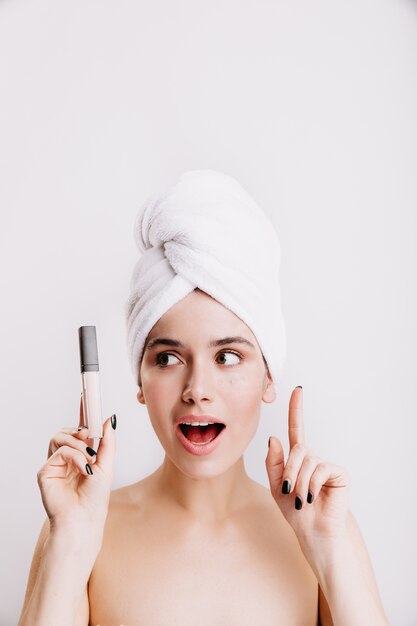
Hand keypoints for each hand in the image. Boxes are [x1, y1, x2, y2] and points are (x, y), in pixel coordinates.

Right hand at [37, 395, 115, 534]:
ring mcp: (54, 463)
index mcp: (81, 455)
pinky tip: (84, 467)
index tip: (86, 396)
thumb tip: (109, 419)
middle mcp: (66, 457)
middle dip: (80, 428)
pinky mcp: (45, 471)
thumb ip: (107, 441)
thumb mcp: (107, 464)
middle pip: (68, 430)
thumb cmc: (95, 497)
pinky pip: (60, 451)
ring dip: (78, 443)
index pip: (79, 429)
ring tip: (89, 456)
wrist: (84, 517)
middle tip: (90, 435)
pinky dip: (75, 456)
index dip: (82, 412)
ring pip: (60, 436)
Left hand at [265, 386, 349, 547]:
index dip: (296, 409)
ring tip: (301, 500)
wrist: (313, 533)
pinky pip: (319, 469)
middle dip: (288, 472)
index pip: (296, 429)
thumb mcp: (276, 487)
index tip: (297, 390)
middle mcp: (313, 458)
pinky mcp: (339, 473)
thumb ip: (273, 462)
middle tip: (288, 491)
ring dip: (298, 482)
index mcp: (297, 459)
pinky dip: (311, 485)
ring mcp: (326, 465)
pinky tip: (313, 497)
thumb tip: (274, 438)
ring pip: (306, 460)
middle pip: (297, 450)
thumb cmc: (295, 512)